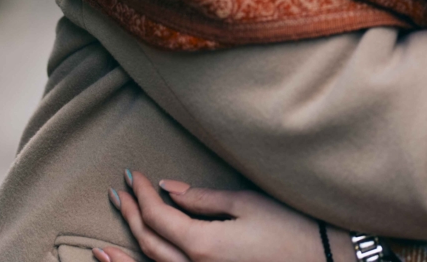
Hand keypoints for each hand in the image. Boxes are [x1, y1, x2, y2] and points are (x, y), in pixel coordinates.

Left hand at [102, 171, 352, 261]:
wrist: (320, 260)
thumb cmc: (290, 229)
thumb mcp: (248, 204)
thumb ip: (203, 198)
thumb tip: (167, 188)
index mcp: (203, 245)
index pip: (159, 216)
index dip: (142, 194)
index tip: (133, 174)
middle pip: (149, 241)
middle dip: (131, 214)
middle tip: (119, 191)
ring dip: (124, 249)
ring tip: (105, 237)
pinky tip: (129, 260)